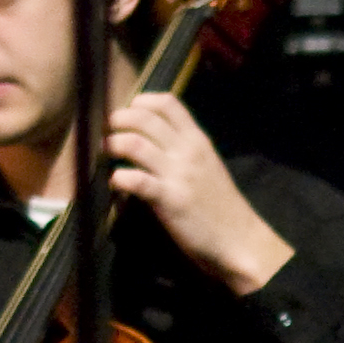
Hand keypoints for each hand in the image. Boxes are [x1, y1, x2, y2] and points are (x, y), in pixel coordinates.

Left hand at [104, 92, 291, 294]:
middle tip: (105, 130)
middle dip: (118, 120)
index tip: (127, 112)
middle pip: (145, 119)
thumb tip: (152, 140)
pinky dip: (120, 178)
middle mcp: (188, 151)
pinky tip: (115, 181)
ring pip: (136, 144)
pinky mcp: (169, 200)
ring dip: (113, 144)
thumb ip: (184, 150)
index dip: (140, 102)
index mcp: (197, 140)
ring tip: (104, 150)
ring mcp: (179, 175)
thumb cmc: (220, 206)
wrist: (239, 240)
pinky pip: (138, 181)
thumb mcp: (207, 166)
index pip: (168, 103)